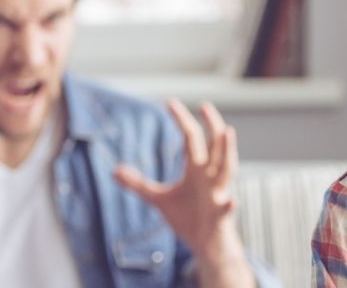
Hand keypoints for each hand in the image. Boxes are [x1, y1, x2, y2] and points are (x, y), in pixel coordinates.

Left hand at [114, 100, 254, 287]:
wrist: (206, 245)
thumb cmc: (188, 217)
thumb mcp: (158, 199)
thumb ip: (139, 184)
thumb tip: (114, 171)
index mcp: (196, 169)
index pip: (190, 138)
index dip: (181, 120)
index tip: (170, 102)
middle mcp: (209, 176)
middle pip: (213, 145)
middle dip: (211, 125)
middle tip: (205, 105)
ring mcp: (217, 194)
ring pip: (226, 168)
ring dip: (228, 150)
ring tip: (227, 132)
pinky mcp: (220, 215)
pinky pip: (226, 208)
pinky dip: (229, 204)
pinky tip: (231, 200)